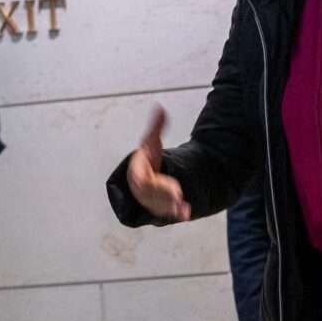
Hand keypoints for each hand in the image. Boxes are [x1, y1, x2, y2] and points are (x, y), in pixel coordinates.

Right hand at [125, 106, 189, 220]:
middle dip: (163, 195)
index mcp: (135, 172)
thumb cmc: (149, 158)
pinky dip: (175, 213)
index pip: (139, 179)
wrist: (149, 176)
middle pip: (148, 194)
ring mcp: (148, 199)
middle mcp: (140, 188)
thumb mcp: (152, 142)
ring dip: (169, 207)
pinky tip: (186, 213)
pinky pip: (164, 212)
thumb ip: (156, 127)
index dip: (151, 183)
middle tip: (178, 193)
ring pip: (157, 205)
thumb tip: (160, 107)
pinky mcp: (157, 207)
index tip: (169, 184)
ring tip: (183, 209)